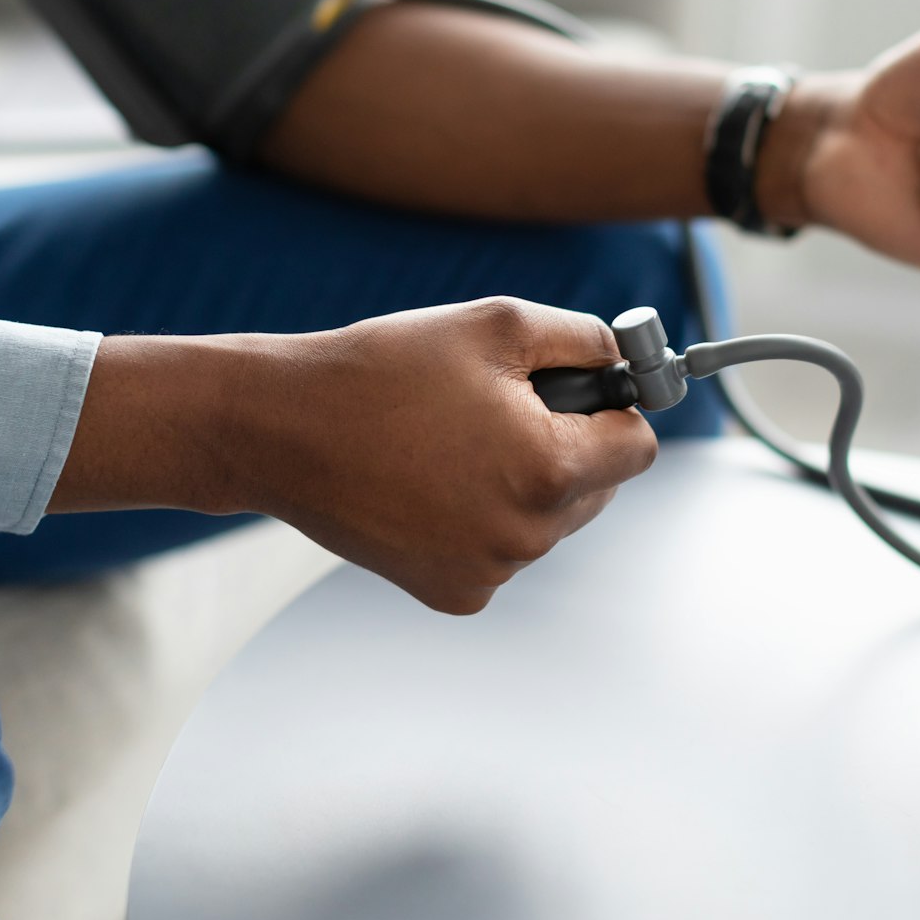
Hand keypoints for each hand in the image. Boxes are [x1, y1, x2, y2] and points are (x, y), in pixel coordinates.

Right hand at [54, 298, 657, 614]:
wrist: (282, 429)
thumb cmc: (383, 370)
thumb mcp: (497, 324)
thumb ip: (583, 338)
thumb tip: (625, 358)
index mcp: (548, 468)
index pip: (638, 447)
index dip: (616, 407)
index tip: (588, 389)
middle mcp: (527, 536)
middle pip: (599, 488)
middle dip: (570, 445)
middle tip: (504, 407)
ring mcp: (489, 572)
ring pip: (548, 522)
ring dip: (525, 482)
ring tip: (455, 439)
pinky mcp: (452, 594)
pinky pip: (501, 551)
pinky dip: (483, 518)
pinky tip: (431, 481)